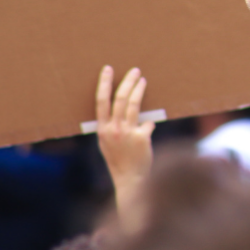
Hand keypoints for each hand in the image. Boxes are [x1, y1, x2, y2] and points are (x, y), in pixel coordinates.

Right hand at [96, 65, 154, 223]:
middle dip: (128, 82)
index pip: (101, 102)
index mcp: (101, 130)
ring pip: (134, 105)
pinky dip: (148, 125)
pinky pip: (148, 124)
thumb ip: (110, 127)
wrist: (130, 180)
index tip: (108, 69)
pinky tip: (149, 127)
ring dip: (139, 90)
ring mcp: (127, 133)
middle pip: (120, 99)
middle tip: (135, 70)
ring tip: (143, 80)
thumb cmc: (119, 161)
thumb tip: (120, 110)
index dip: (104, 84)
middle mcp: (113, 130)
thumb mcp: (106, 144)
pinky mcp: (142, 137)